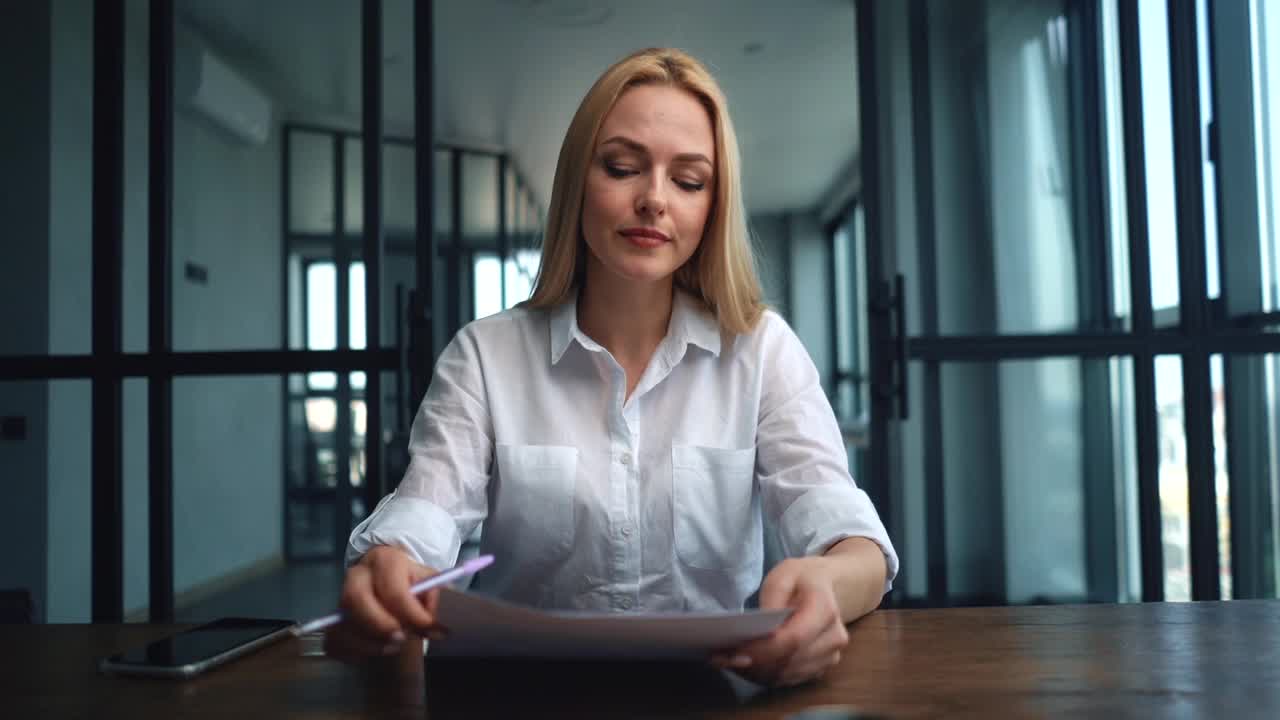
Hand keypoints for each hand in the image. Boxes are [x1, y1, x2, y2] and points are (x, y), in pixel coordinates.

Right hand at [323, 545, 446, 660]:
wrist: (389, 577)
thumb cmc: (412, 581)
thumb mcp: (430, 581)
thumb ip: (437, 598)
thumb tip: (438, 622)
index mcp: (385, 561)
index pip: (394, 590)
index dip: (413, 615)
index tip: (431, 630)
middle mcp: (357, 575)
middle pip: (356, 600)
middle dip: (380, 626)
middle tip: (402, 640)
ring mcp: (340, 597)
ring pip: (342, 623)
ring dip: (368, 643)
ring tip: (392, 647)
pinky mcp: (333, 619)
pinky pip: (333, 640)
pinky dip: (352, 652)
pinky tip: (373, 652)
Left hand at [710, 557, 848, 686]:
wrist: (829, 587)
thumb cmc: (802, 579)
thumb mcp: (784, 574)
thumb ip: (772, 599)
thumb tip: (759, 628)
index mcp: (825, 608)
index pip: (794, 638)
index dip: (764, 650)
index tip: (736, 653)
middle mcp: (833, 637)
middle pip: (789, 661)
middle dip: (754, 664)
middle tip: (722, 658)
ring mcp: (831, 656)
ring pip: (788, 675)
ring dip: (756, 673)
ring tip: (730, 662)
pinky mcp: (821, 668)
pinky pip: (790, 679)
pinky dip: (766, 675)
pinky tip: (746, 666)